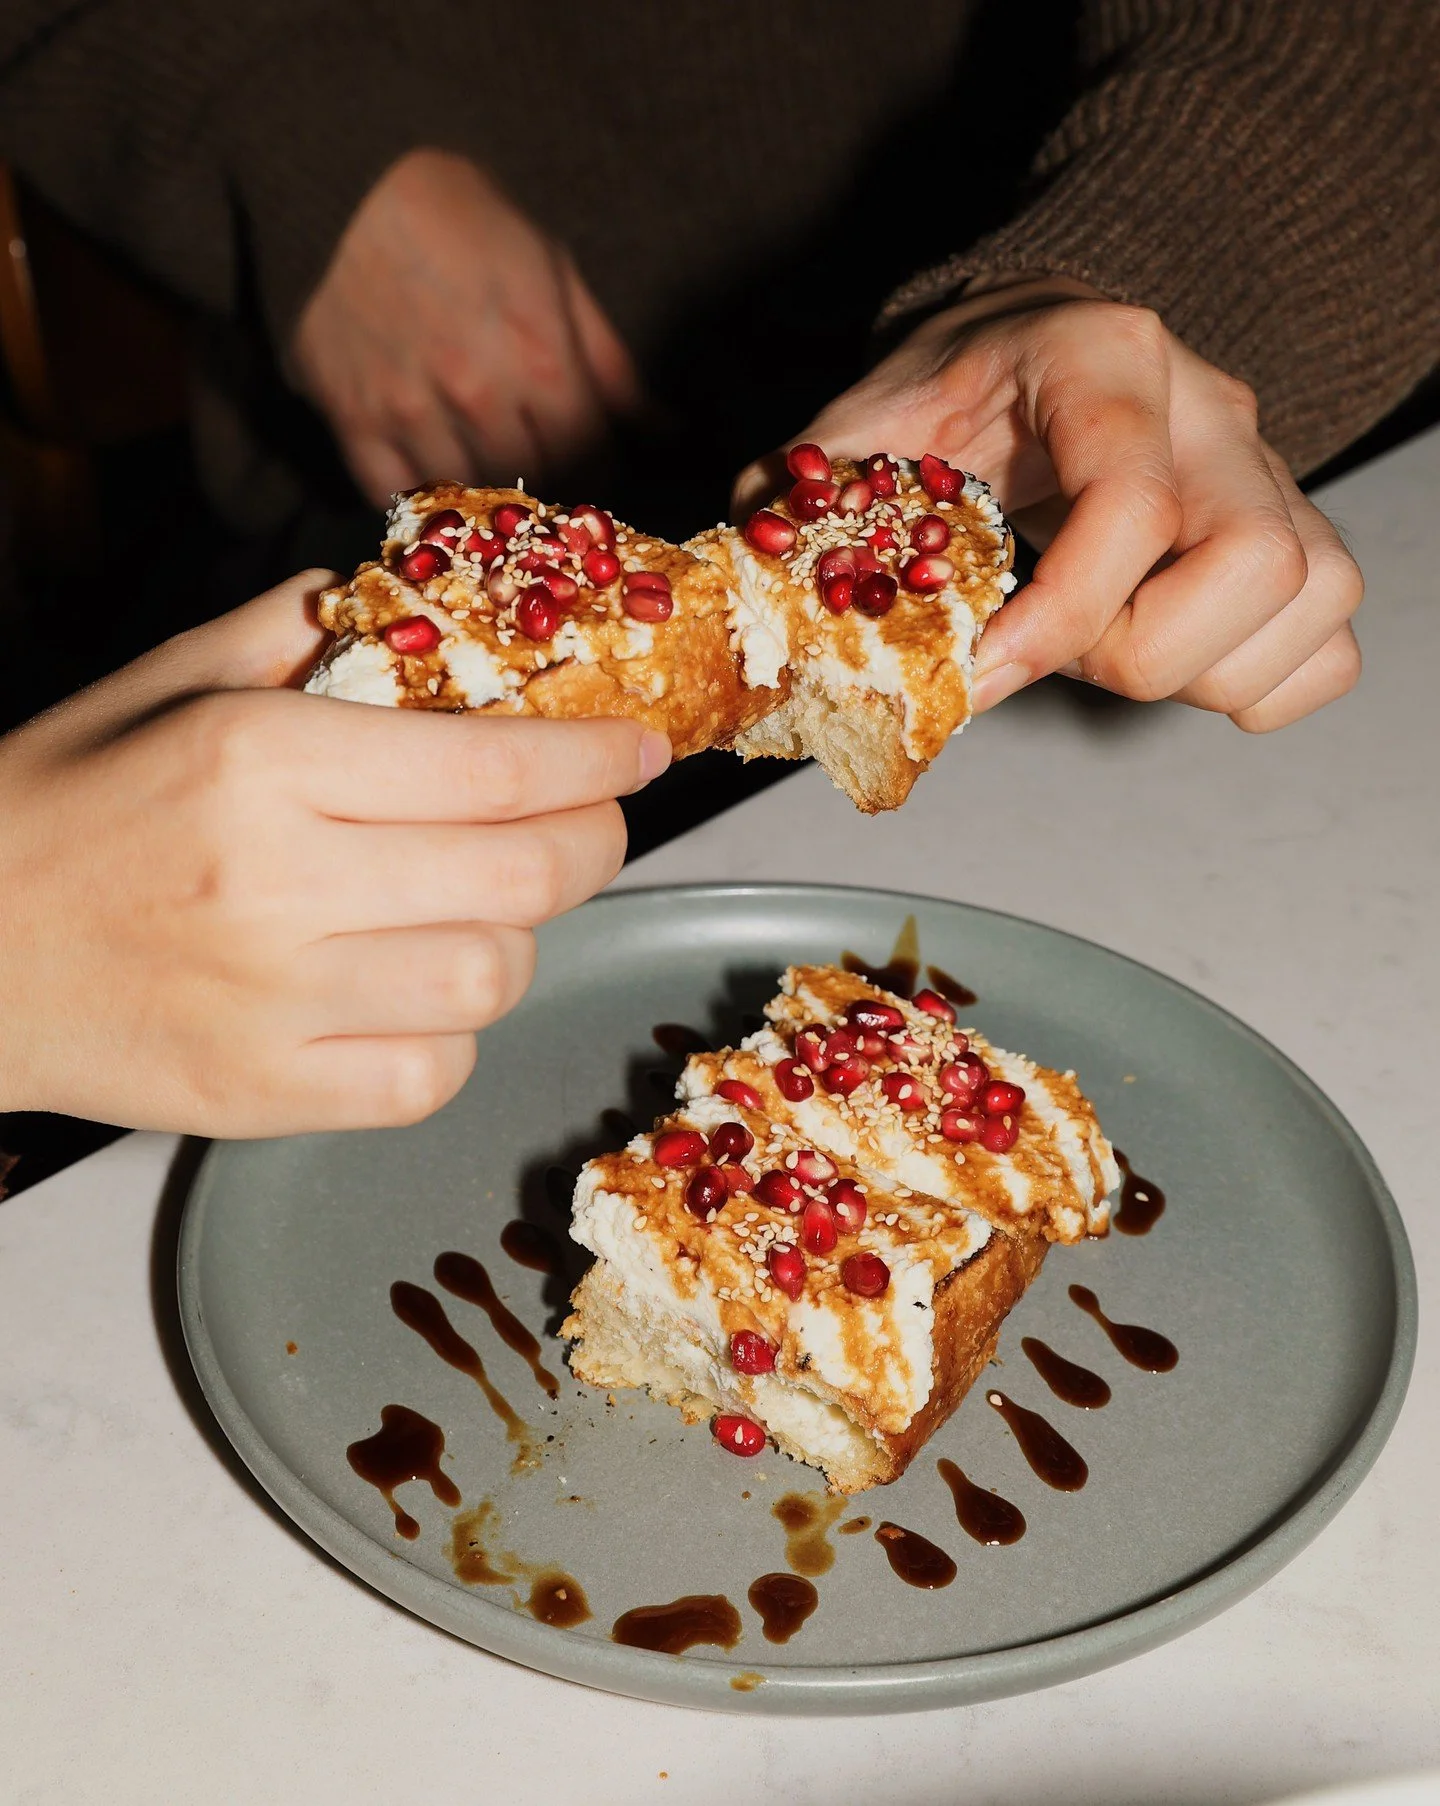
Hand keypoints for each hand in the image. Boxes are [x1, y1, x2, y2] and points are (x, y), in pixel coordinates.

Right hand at [0, 575, 668, 1134]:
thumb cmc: (62, 806)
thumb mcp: (166, 683)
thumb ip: (298, 633)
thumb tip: (418, 609)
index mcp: (257, 760)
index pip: (492, 762)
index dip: (594, 758)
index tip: (637, 752)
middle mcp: (275, 883)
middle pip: (525, 875)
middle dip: (592, 843)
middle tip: (590, 825)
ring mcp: (273, 1004)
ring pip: (492, 980)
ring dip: (517, 938)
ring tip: (480, 907)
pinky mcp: (264, 1096)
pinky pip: (434, 1075)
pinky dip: (454, 1033)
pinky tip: (414, 991)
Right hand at [291, 148, 637, 505]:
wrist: (346, 186)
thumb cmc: (468, 225)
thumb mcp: (555, 276)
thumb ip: (611, 365)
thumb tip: (666, 432)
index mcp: (540, 357)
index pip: (591, 457)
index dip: (600, 466)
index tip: (592, 458)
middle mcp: (477, 394)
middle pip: (534, 484)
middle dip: (550, 482)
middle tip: (544, 466)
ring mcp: (410, 411)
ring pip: (468, 497)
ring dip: (487, 496)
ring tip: (492, 470)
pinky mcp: (353, 419)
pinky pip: (393, 495)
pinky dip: (419, 497)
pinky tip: (435, 476)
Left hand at [754, 280, 1361, 731]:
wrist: (1024, 340)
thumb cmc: (950, 390)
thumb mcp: (861, 429)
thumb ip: (807, 512)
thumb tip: (766, 615)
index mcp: (1100, 361)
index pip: (1133, 501)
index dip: (1059, 616)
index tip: (983, 670)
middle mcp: (1207, 406)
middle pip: (1255, 560)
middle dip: (1144, 649)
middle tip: (1061, 651)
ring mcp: (1264, 465)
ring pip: (1312, 597)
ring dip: (1205, 670)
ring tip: (1109, 649)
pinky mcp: (1289, 525)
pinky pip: (1328, 639)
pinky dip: (1259, 682)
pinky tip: (1173, 661)